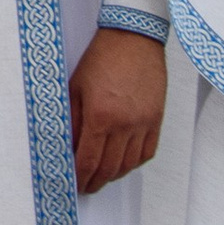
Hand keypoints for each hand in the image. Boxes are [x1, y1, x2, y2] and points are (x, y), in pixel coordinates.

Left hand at [69, 27, 166, 192]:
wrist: (133, 38)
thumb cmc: (101, 58)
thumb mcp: (75, 87)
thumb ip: (71, 120)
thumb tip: (67, 147)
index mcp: (100, 116)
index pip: (88, 160)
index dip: (80, 178)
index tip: (74, 185)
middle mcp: (124, 124)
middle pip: (109, 168)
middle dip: (95, 182)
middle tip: (87, 186)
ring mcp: (143, 123)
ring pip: (129, 164)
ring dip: (114, 175)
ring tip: (103, 176)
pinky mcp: (157, 118)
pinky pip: (148, 152)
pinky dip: (135, 163)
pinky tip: (124, 163)